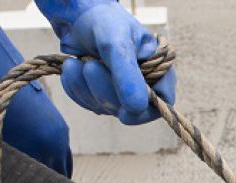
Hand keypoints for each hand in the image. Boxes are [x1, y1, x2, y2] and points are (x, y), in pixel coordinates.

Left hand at [38, 1, 176, 124]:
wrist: (75, 15)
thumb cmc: (104, 21)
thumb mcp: (117, 44)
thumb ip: (127, 74)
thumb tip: (137, 108)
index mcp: (158, 66)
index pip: (163, 100)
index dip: (145, 112)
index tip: (123, 114)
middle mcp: (143, 81)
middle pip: (130, 107)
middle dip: (104, 90)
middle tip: (90, 66)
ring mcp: (121, 89)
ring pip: (106, 107)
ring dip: (86, 87)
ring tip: (78, 62)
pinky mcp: (101, 92)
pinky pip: (89, 103)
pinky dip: (76, 88)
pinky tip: (72, 69)